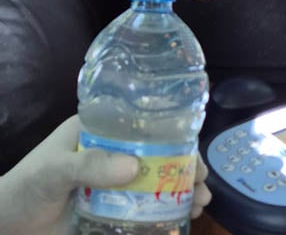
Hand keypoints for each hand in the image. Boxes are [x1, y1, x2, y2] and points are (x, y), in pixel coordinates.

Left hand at [0, 116, 210, 234]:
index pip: (142, 125)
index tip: (192, 152)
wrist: (5, 228)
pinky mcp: (109, 213)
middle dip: (183, 167)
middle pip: (155, 155)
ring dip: (179, 192)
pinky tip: (182, 220)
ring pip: (154, 184)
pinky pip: (142, 211)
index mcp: (98, 130)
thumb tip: (136, 166)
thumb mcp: (53, 170)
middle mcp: (109, 154)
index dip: (172, 135)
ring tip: (200, 203)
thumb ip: (89, 166)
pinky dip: (164, 215)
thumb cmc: (25, 188)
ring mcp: (111, 185)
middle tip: (203, 183)